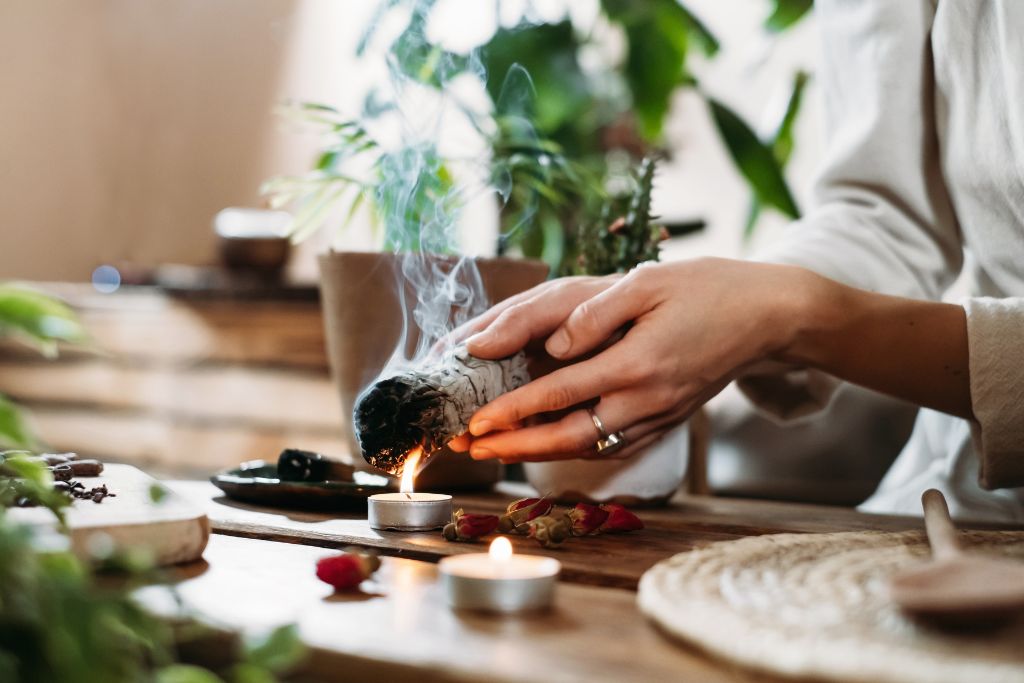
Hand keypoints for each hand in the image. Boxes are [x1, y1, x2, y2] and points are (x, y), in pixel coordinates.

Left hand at [453, 258, 822, 462]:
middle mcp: (646, 399)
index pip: (559, 394)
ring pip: (591, 447)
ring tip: (498, 451)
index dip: (512, 410)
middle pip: (569, 436)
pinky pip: (615, 446)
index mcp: (637, 363)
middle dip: (515, 446)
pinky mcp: (668, 420)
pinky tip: (552, 445)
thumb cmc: (707, 289)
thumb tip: (554, 342)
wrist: (768, 317)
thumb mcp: (649, 283)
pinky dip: (577, 450)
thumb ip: (596, 312)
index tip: (475, 420)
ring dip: (540, 453)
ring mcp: (659, 415)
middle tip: (472, 448)